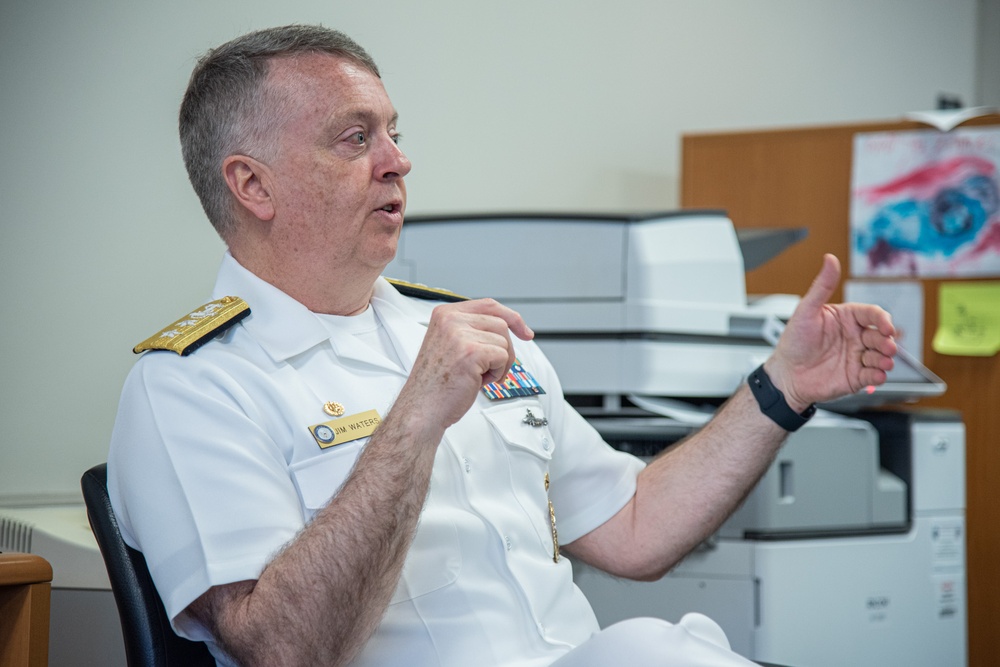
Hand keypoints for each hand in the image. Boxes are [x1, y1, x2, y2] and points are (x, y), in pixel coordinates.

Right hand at [401, 299, 533, 427]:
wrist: (422, 408)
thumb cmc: (436, 383)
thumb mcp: (451, 345)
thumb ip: (471, 331)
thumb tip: (506, 327)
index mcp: (445, 314)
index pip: (489, 305)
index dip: (512, 317)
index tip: (525, 331)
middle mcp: (450, 319)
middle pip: (501, 324)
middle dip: (504, 349)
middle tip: (490, 369)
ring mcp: (459, 334)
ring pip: (504, 342)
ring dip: (499, 364)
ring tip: (478, 376)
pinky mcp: (471, 352)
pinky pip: (502, 357)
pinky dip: (497, 373)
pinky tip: (478, 380)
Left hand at [766, 254, 896, 410]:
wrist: (786, 375)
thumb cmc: (793, 341)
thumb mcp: (806, 311)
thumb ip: (822, 286)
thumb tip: (830, 259)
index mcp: (847, 318)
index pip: (873, 314)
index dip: (883, 319)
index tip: (886, 326)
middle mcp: (855, 336)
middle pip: (881, 336)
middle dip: (887, 341)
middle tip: (886, 347)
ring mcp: (857, 356)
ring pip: (881, 356)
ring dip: (886, 358)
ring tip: (883, 362)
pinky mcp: (856, 377)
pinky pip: (873, 376)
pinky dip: (879, 376)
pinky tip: (877, 375)